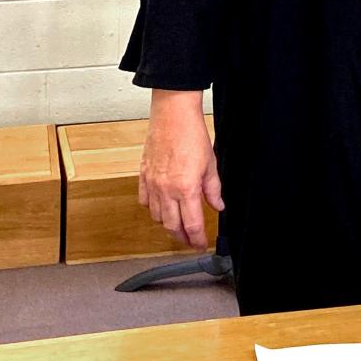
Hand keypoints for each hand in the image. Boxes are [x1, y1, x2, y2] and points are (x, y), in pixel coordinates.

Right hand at [139, 94, 223, 248]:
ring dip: (168, 224)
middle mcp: (166, 190)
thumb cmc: (192, 135)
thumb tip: (218, 205)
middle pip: (172, 226)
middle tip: (190, 240)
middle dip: (182, 237)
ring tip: (177, 225)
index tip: (201, 244)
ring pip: (156, 217)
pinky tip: (161, 207)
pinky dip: (152, 209)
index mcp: (186, 188)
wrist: (172, 115)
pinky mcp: (143, 176)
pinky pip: (143, 201)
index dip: (197, 239)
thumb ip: (213, 189)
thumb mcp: (211, 164)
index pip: (192, 224)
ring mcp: (152, 184)